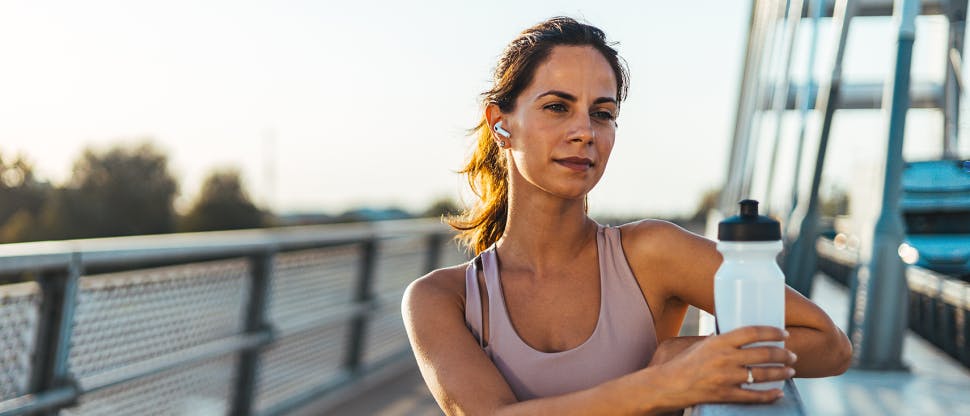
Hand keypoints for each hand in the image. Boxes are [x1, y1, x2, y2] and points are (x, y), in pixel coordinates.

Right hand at [645, 326, 795, 409]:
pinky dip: (769, 395)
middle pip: (763, 354)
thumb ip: (722, 341)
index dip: (772, 332)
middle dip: (783, 355)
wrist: (670, 385)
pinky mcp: (725, 394)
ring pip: (762, 375)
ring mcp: (726, 378)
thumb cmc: (685, 363)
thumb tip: (740, 336)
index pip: (752, 332)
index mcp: (719, 342)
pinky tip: (778, 393)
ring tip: (790, 371)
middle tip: (792, 355)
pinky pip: (753, 396)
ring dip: (781, 373)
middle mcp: (724, 358)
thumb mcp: (702, 345)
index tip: (784, 334)